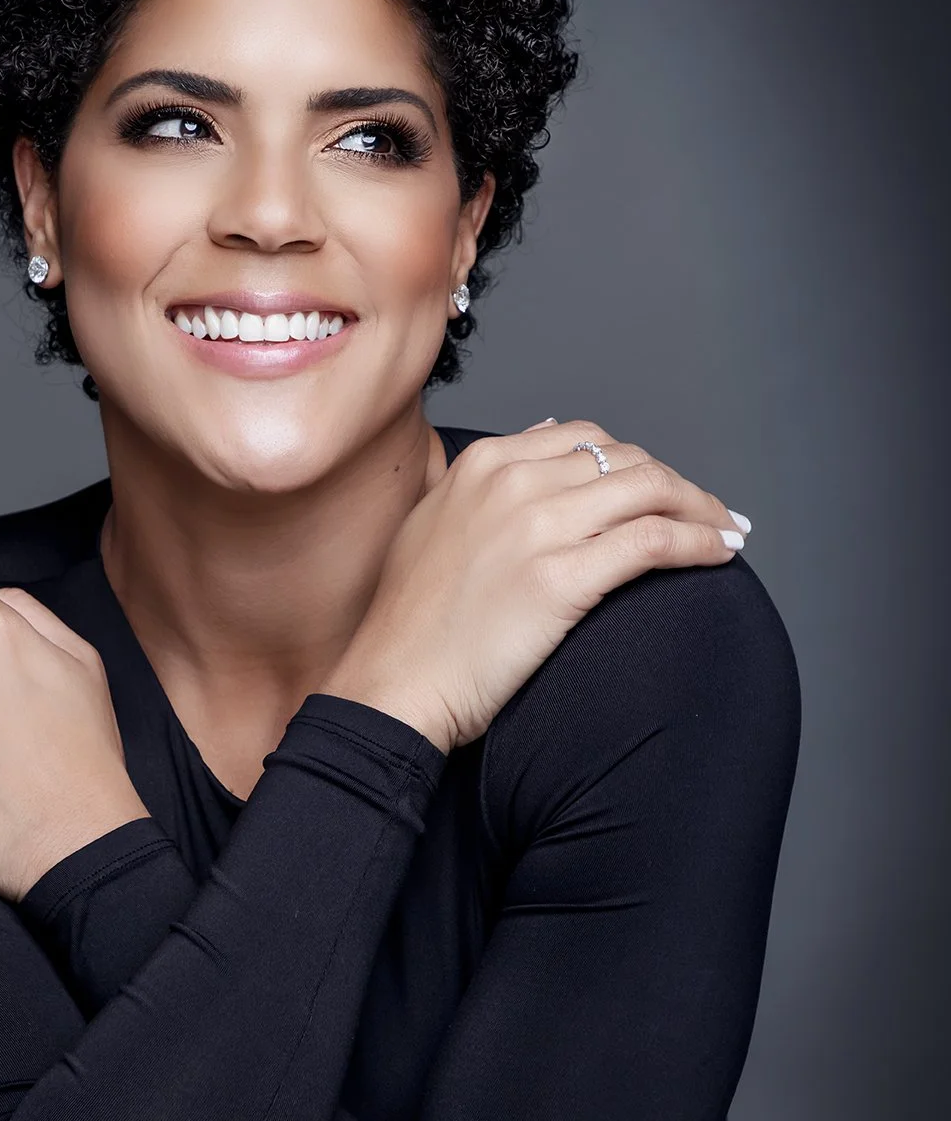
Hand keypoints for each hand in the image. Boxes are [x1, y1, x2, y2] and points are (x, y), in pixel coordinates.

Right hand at [321, 418, 750, 753]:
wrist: (392, 683)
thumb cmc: (410, 622)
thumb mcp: (434, 522)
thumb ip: (486, 479)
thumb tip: (545, 436)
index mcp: (484, 464)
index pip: (585, 439)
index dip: (634, 462)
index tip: (659, 490)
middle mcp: (513, 483)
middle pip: (626, 461)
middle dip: (677, 485)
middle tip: (709, 513)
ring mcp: (539, 527)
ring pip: (650, 492)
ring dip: (702, 509)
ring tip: (728, 531)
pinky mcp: (563, 579)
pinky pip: (654, 543)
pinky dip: (699, 542)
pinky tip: (720, 554)